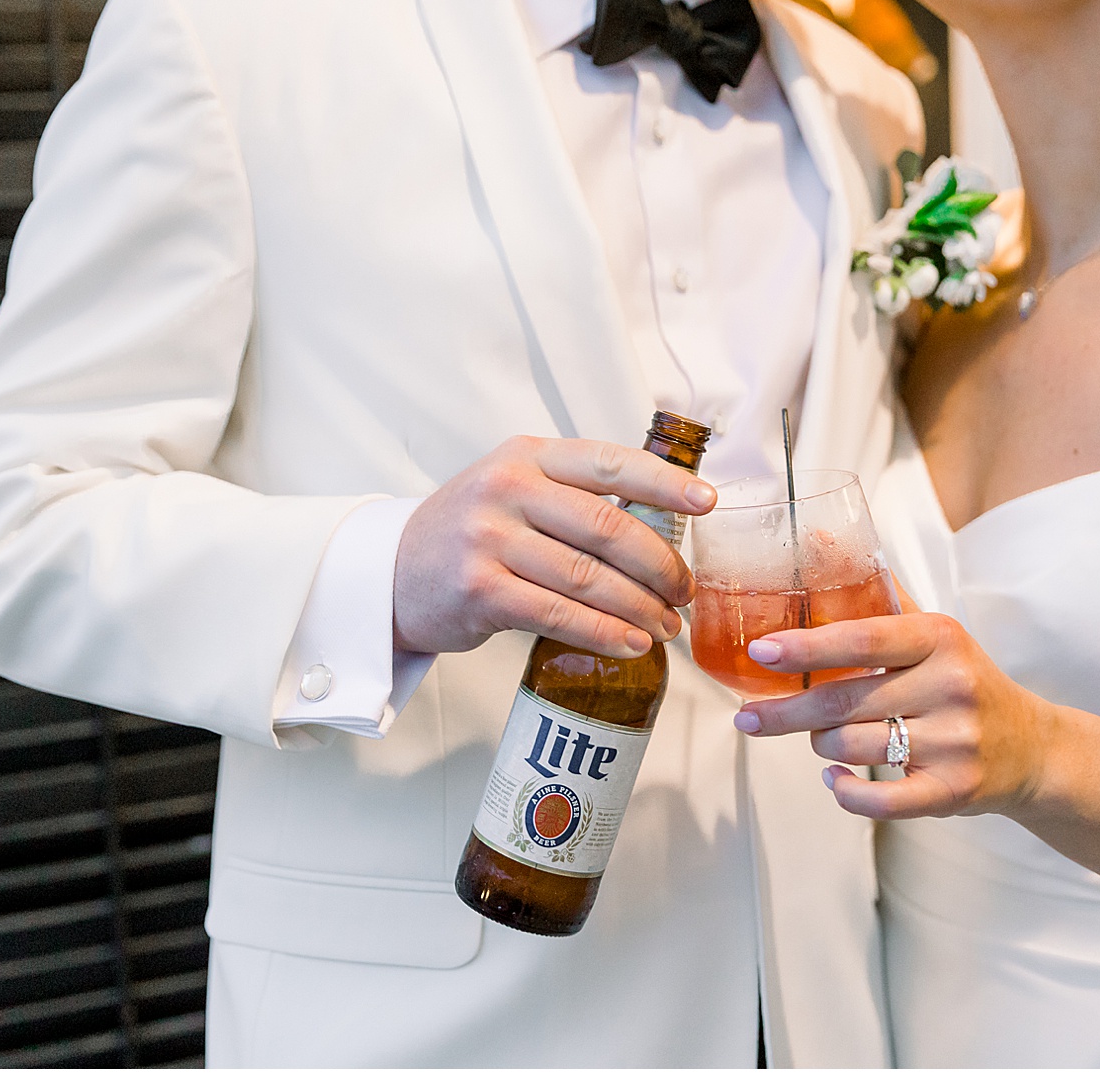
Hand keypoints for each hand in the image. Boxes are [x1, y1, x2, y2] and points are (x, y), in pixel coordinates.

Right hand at [392, 436, 715, 658]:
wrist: (392, 572)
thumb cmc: (472, 532)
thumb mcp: (515, 490)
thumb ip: (575, 495)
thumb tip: (664, 522)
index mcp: (527, 456)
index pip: (610, 463)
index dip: (665, 483)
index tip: (707, 504)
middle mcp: (507, 490)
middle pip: (607, 527)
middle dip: (660, 564)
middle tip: (683, 590)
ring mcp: (489, 540)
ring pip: (588, 577)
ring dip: (639, 608)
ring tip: (666, 625)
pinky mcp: (479, 591)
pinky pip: (558, 615)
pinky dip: (604, 633)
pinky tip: (632, 643)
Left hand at [732, 612, 1054, 818]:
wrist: (1032, 747)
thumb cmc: (963, 681)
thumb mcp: (934, 632)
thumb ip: (879, 595)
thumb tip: (818, 541)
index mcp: (940, 639)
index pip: (863, 639)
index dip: (806, 647)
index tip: (761, 651)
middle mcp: (950, 687)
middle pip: (845, 701)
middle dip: (785, 711)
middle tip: (748, 716)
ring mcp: (955, 742)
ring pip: (853, 747)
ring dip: (822, 745)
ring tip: (823, 736)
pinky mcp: (953, 791)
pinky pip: (880, 801)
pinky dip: (845, 792)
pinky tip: (833, 778)